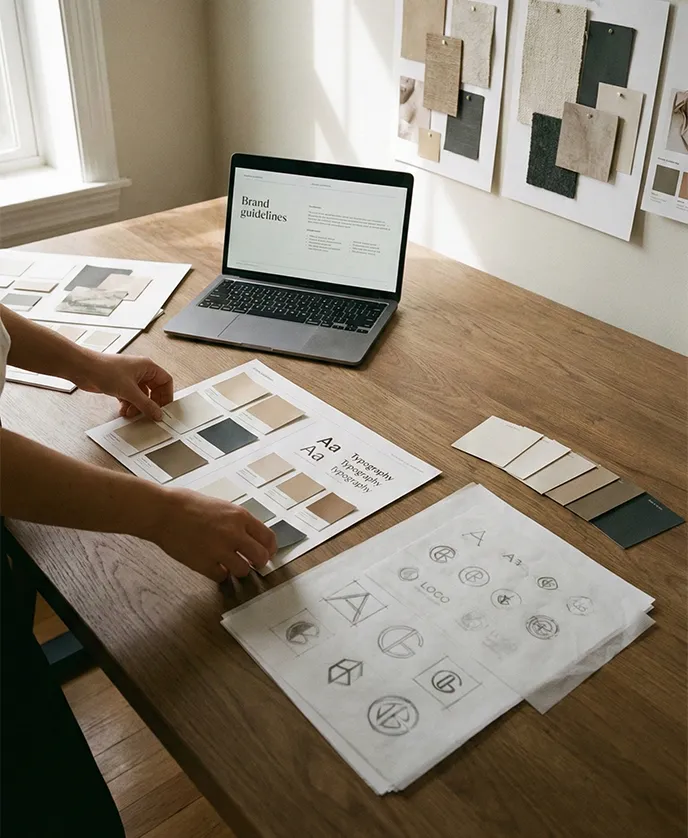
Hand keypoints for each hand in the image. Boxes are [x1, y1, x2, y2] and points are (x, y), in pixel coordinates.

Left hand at [76, 353, 173, 420]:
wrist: (83, 369)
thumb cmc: (104, 369)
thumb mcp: (129, 391)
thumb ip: (146, 404)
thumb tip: (158, 414)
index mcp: (147, 367)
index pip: (165, 381)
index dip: (166, 395)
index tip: (163, 408)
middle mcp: (140, 372)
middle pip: (154, 391)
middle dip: (150, 404)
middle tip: (148, 414)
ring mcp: (129, 379)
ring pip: (141, 396)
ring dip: (137, 407)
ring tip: (131, 413)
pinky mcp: (120, 385)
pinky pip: (130, 398)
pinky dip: (128, 405)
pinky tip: (123, 411)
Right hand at [152, 489, 277, 581]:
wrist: (163, 511)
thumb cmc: (187, 504)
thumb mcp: (220, 506)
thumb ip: (236, 521)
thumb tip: (250, 536)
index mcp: (240, 516)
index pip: (268, 538)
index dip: (270, 549)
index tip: (267, 553)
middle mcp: (234, 534)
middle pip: (261, 558)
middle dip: (259, 563)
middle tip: (252, 564)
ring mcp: (219, 550)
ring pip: (243, 571)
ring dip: (238, 570)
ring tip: (229, 564)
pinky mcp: (204, 564)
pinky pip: (221, 576)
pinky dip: (219, 573)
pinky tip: (212, 565)